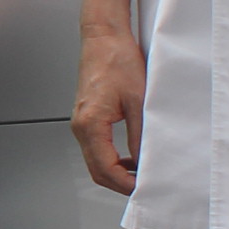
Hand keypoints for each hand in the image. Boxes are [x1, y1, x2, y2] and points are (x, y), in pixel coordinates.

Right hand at [72, 25, 146, 195]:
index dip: (126, 185)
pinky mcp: (87, 119)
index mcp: (90, 124)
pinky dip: (112, 160)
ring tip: (142, 175)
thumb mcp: (139, 100)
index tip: (146, 190)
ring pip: (96, 162)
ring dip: (117, 173)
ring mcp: (81, 123)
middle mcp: (80, 126)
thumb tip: (147, 162)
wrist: (103, 38)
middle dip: (121, 184)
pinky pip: (96, 149)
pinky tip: (130, 158)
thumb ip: (141, 135)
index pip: (105, 169)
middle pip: (97, 171)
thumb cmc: (117, 60)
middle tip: (147, 188)